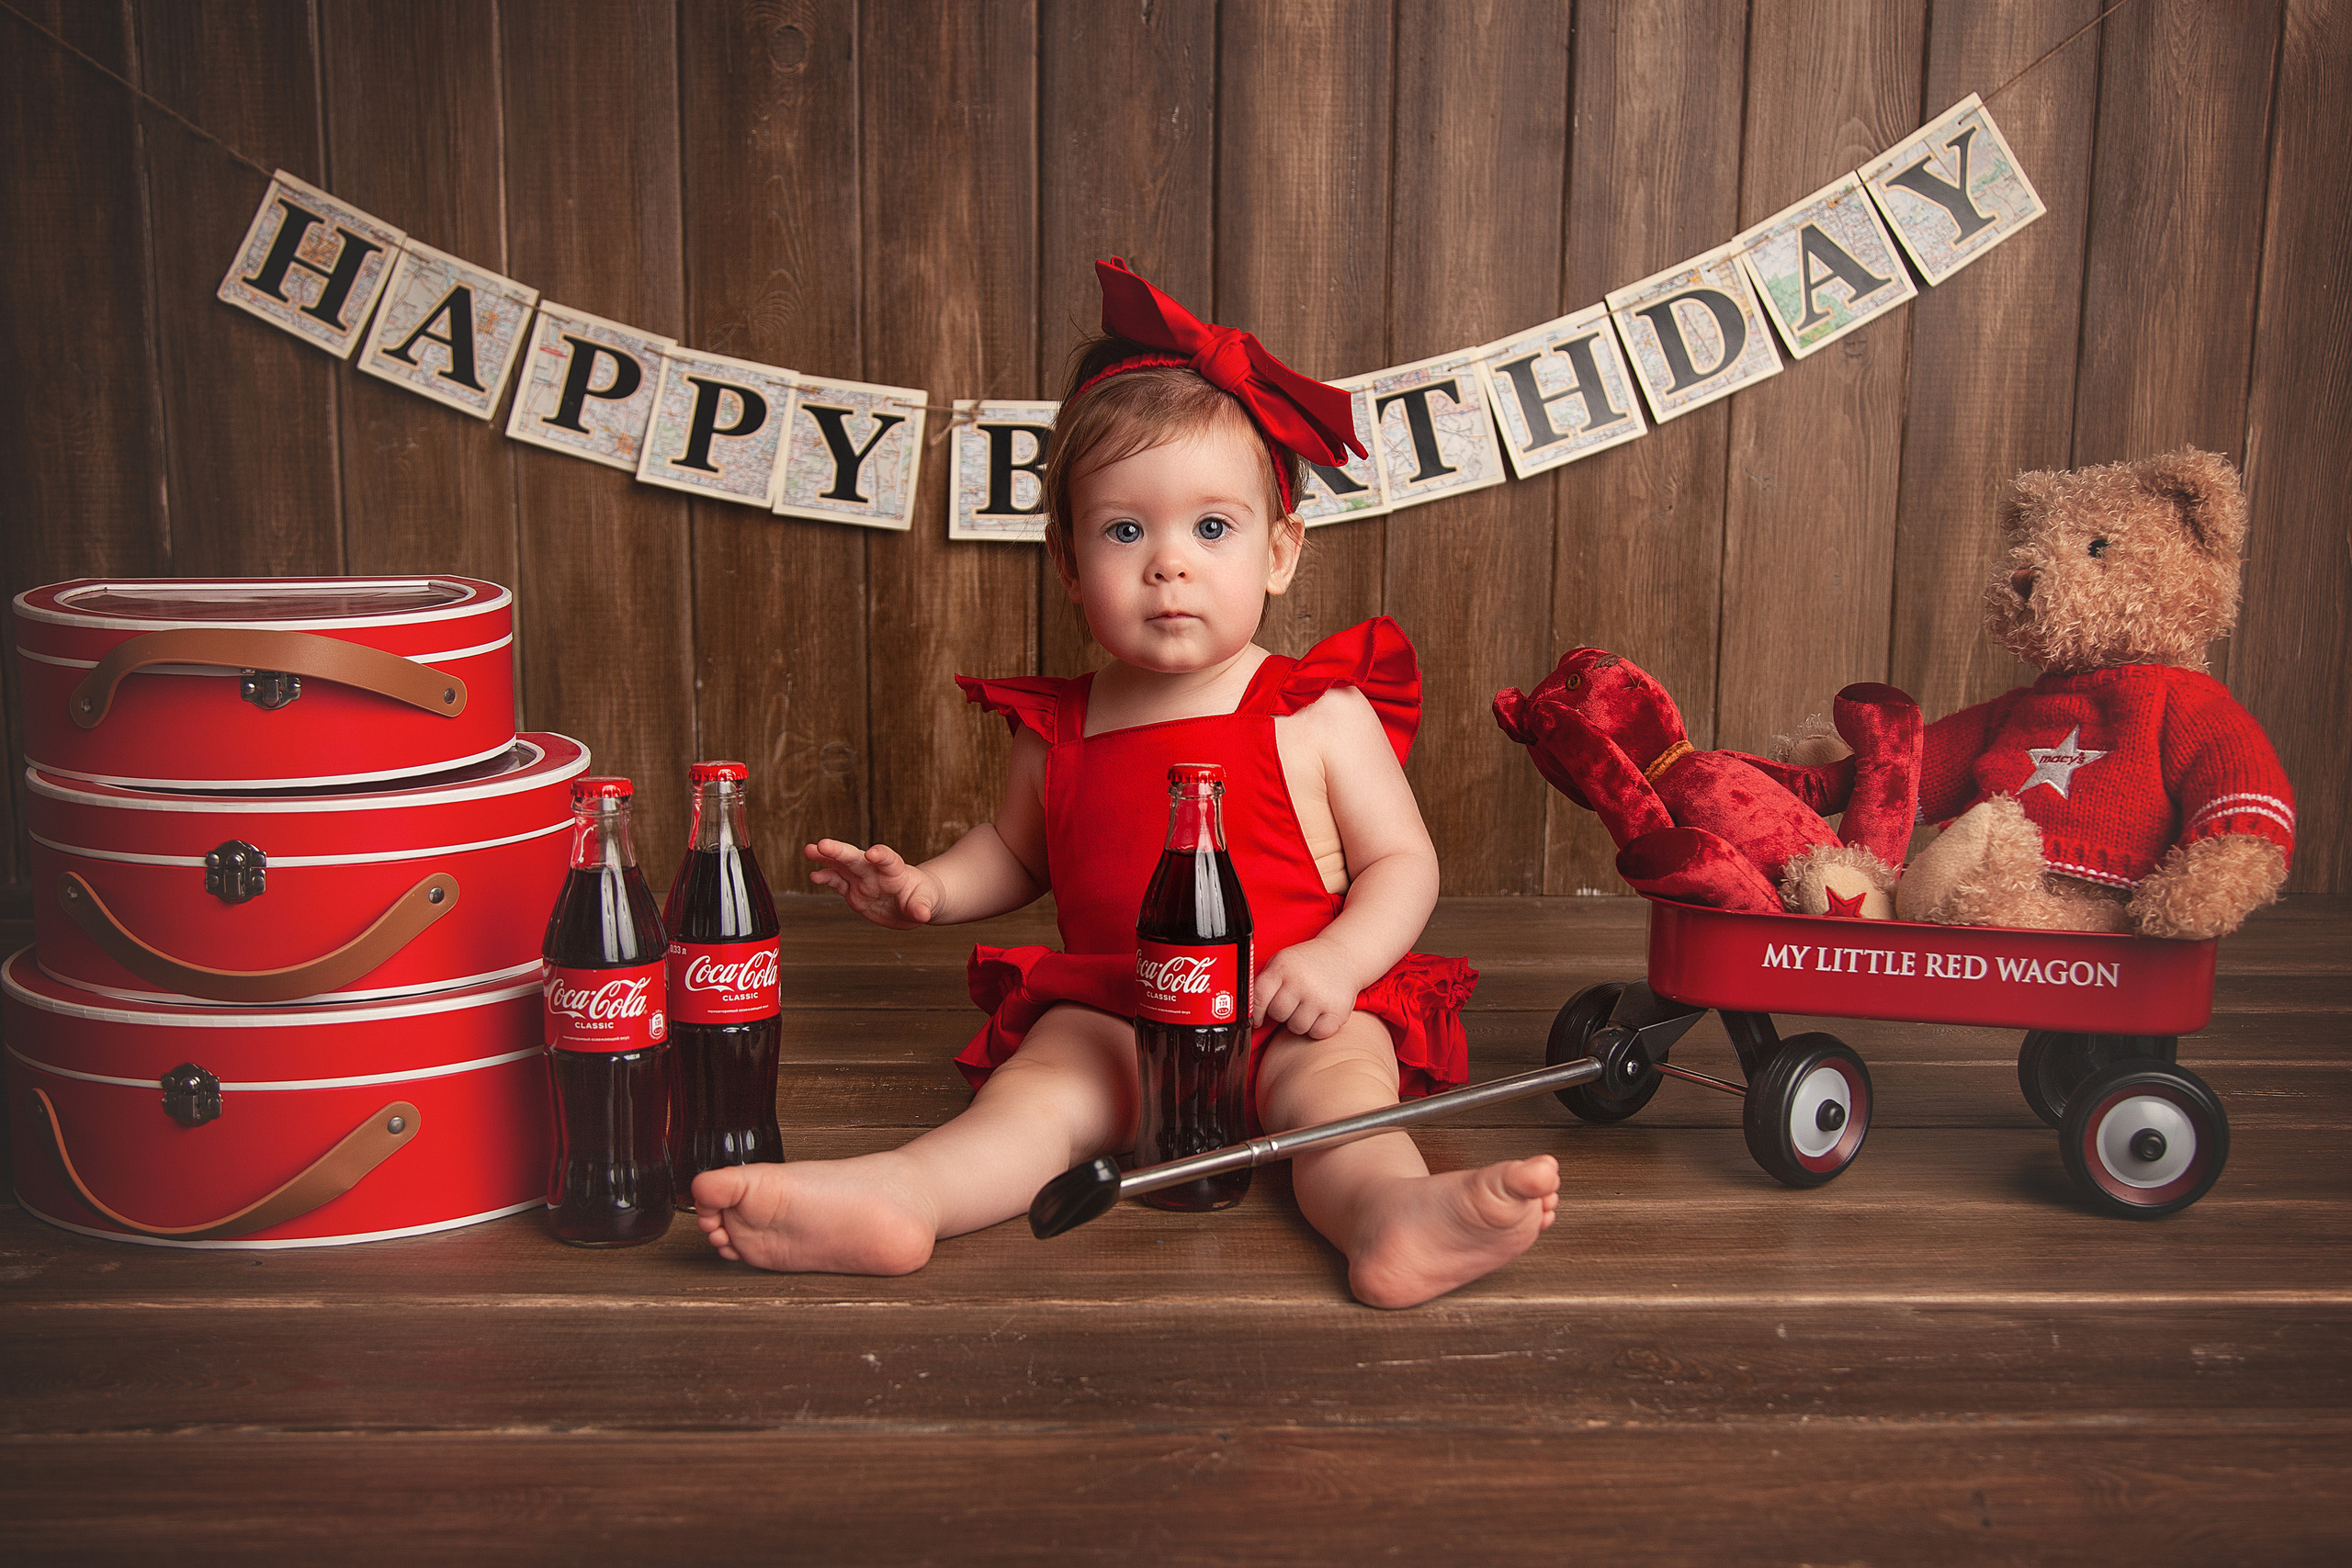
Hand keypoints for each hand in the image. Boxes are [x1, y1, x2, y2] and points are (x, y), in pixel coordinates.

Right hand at [804, 839, 943, 927]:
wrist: (914, 902)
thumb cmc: (923, 897)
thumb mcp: (927, 902)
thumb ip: (921, 907)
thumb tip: (922, 915)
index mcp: (895, 870)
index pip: (888, 859)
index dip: (881, 855)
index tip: (872, 853)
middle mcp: (875, 871)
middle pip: (856, 858)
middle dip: (839, 851)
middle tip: (822, 844)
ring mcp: (862, 879)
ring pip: (841, 865)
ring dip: (825, 858)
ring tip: (809, 849)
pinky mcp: (853, 891)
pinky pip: (837, 882)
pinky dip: (825, 878)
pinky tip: (813, 875)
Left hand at [1253, 937, 1362, 1040]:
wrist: (1344, 955)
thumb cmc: (1307, 963)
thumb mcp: (1283, 961)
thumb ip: (1265, 982)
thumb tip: (1245, 1011)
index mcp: (1283, 967)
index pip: (1259, 998)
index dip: (1256, 1013)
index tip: (1258, 1019)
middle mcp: (1300, 981)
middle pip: (1278, 1014)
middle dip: (1283, 1013)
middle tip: (1293, 1003)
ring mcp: (1319, 997)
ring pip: (1297, 1027)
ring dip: (1300, 1022)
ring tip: (1307, 1006)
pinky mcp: (1337, 1010)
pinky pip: (1317, 1033)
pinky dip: (1317, 1028)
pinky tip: (1320, 1014)